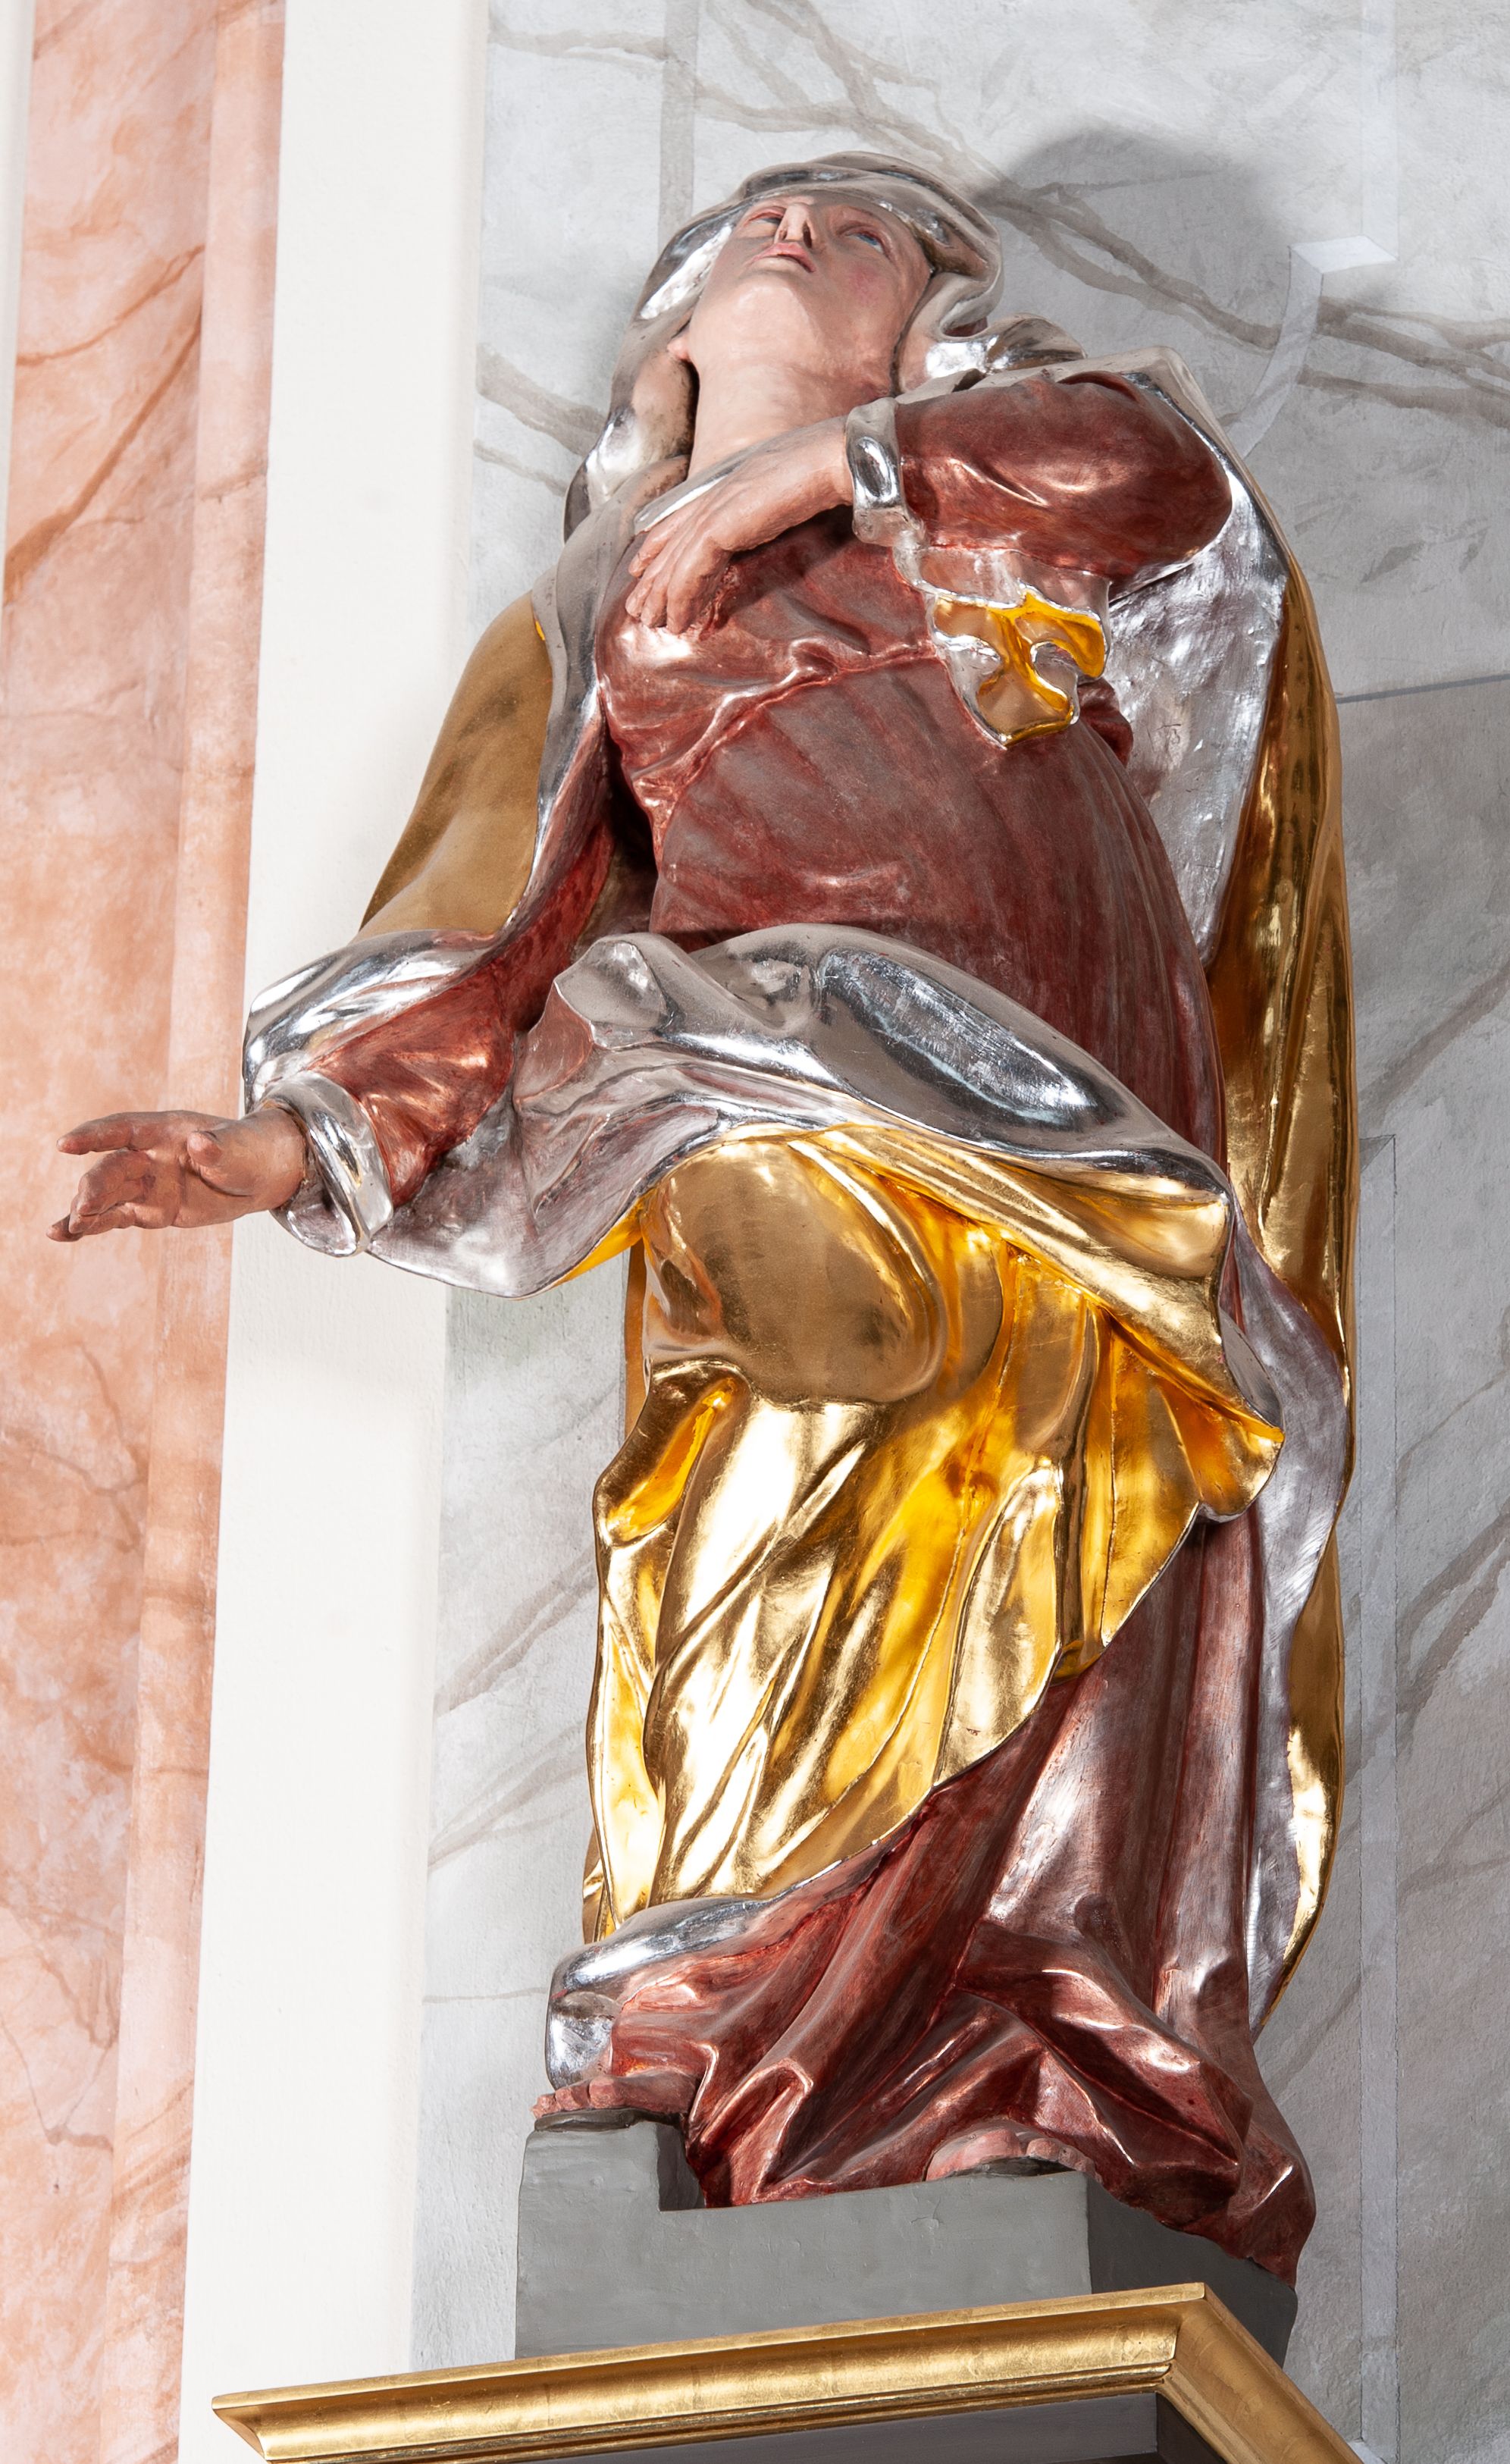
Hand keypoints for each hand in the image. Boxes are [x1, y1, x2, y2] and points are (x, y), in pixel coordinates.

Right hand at [49, 1106, 308, 1241]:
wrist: (262, 1174)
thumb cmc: (248, 1151)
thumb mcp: (238, 1148)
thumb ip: (217, 1148)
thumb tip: (198, 1143)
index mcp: (165, 1132)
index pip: (123, 1130)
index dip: (94, 1136)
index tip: (65, 1144)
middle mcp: (149, 1156)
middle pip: (112, 1169)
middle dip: (95, 1187)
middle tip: (83, 1208)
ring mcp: (148, 1183)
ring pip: (108, 1195)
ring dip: (86, 1209)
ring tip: (68, 1228)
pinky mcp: (151, 1209)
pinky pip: (116, 1217)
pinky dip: (92, 1226)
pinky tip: (63, 1234)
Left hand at [624, 419, 850, 633]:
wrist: (840, 458)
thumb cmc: (831, 469)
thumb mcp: (792, 490)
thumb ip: (772, 506)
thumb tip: (774, 518)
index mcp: (732, 483)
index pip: (685, 516)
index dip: (660, 542)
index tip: (643, 566)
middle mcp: (718, 492)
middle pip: (674, 540)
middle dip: (654, 577)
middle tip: (639, 607)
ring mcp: (717, 506)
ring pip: (677, 558)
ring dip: (663, 595)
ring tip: (652, 623)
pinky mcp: (722, 525)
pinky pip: (691, 569)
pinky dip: (681, 597)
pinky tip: (677, 620)